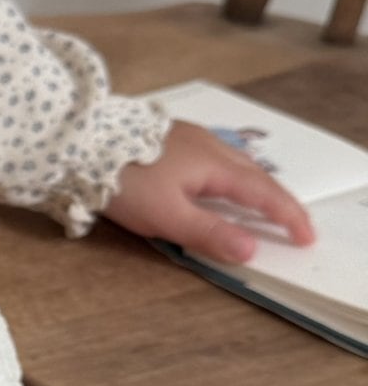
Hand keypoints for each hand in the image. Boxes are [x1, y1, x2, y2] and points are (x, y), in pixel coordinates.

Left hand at [101, 119, 315, 264]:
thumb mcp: (165, 215)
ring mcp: (186, 136)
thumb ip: (208, 232)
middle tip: (294, 222)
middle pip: (253, 173)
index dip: (287, 216)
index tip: (307, 236)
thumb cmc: (122, 179)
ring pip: (233, 161)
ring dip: (254, 184)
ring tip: (263, 203)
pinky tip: (218, 180)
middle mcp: (207, 145)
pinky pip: (213, 155)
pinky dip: (230, 173)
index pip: (262, 193)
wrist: (78, 142)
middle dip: (277, 198)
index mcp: (213, 164)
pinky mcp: (166, 135)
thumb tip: (250, 249)